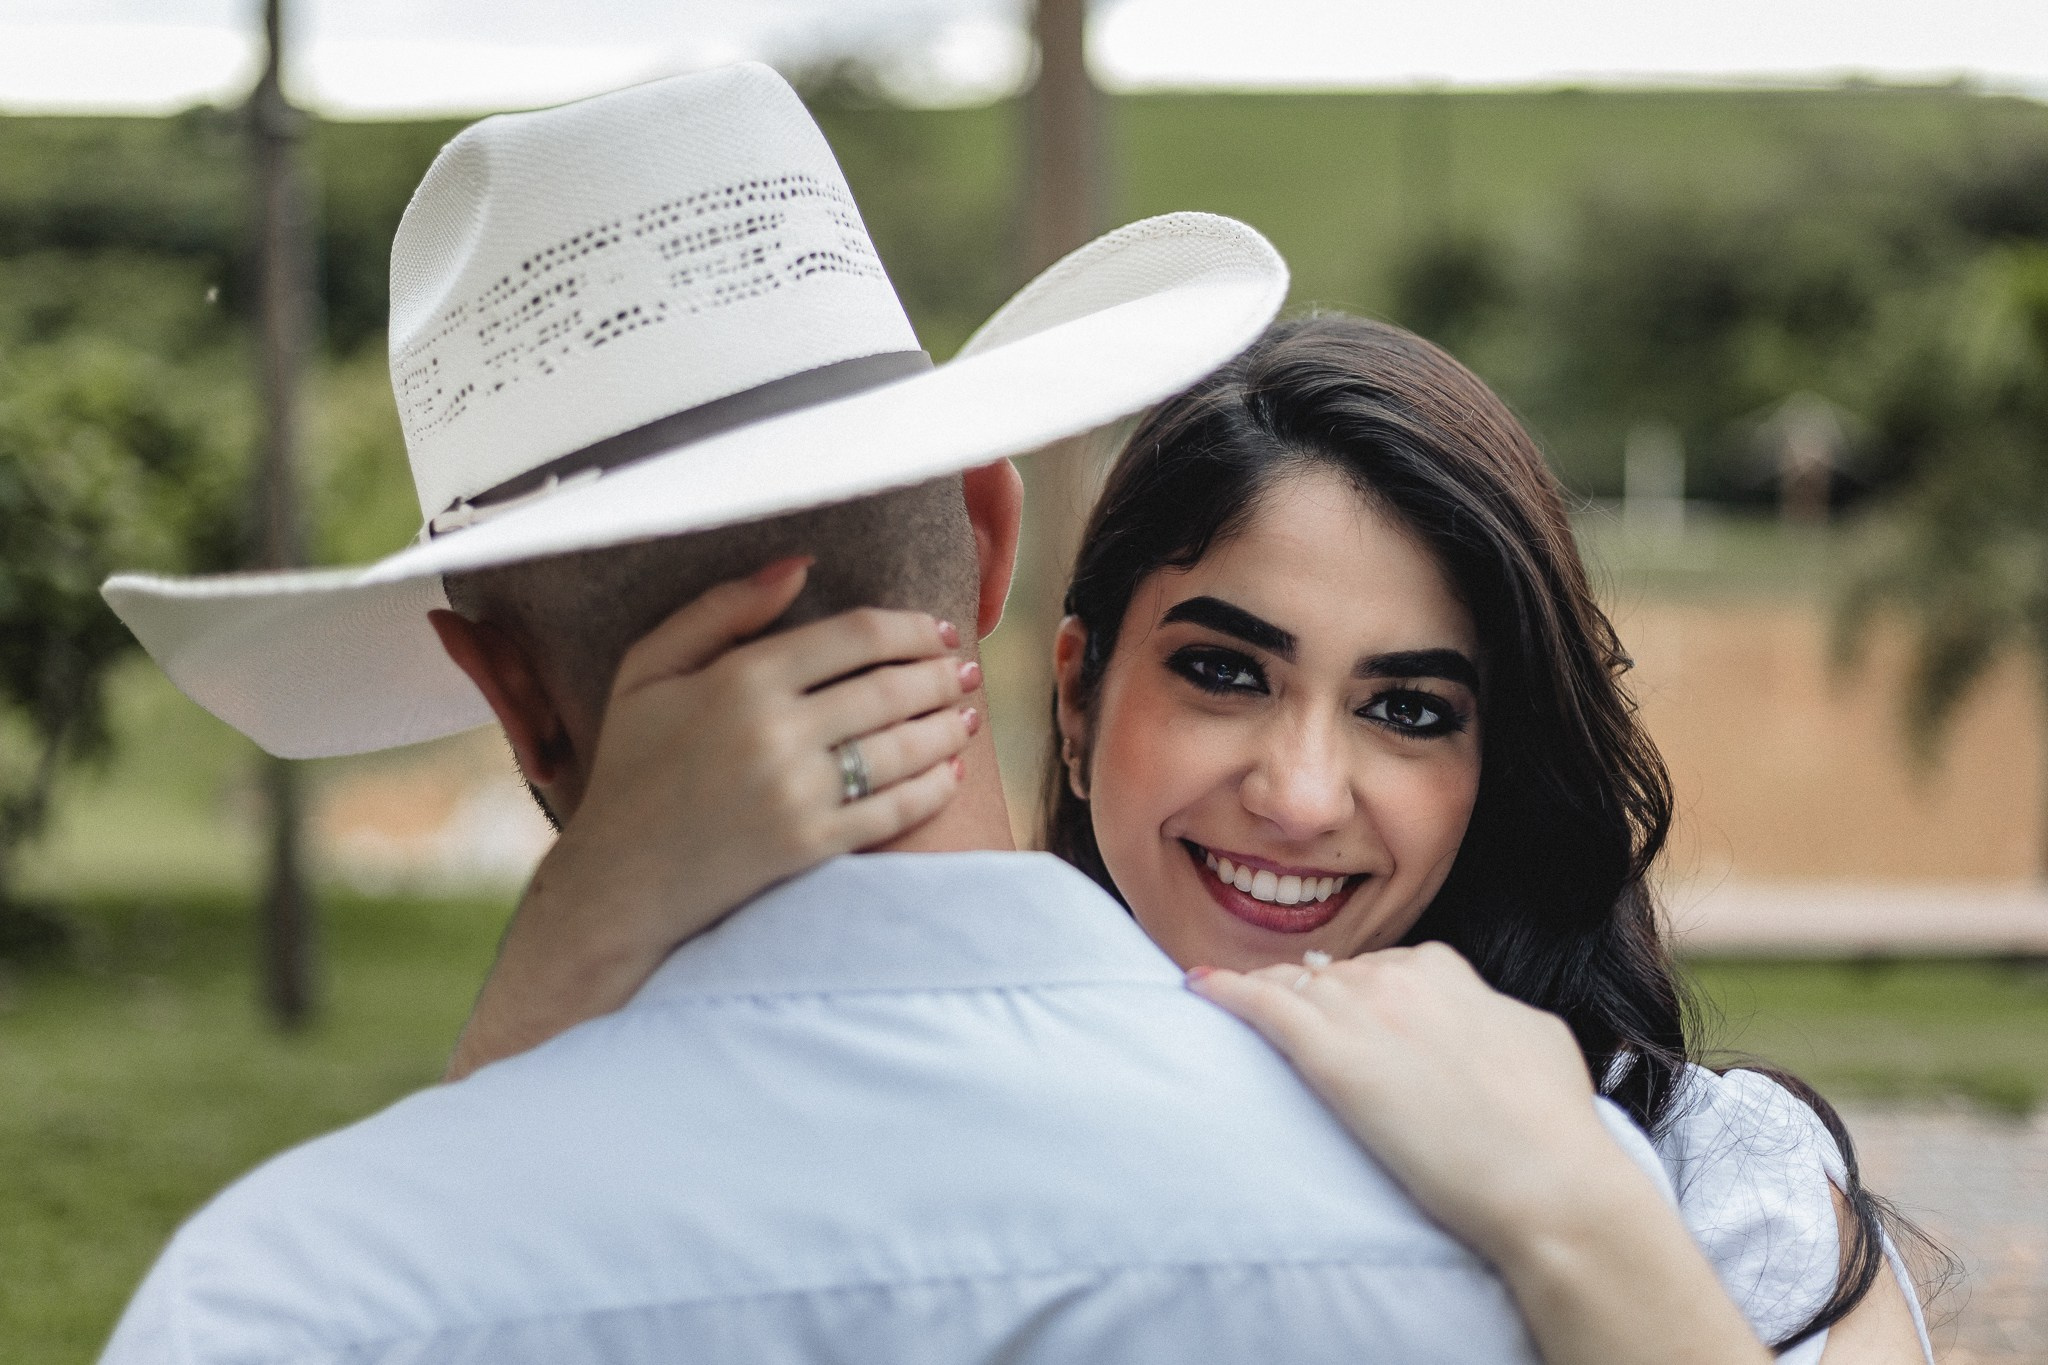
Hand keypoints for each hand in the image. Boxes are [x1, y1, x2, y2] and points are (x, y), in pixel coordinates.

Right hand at [446, 557, 977, 1078]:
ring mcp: (797, 793)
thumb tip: (800, 563)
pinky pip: (895, 810)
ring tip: (967, 715)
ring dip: (948, 727)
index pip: (856, 636)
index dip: (909, 628)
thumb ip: (720, 609)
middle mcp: (776, 732)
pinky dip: (934, 787)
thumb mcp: (648, 670)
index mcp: (740, 678)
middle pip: (890, 689)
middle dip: (939, 675)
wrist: (618, 881)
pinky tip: (951, 772)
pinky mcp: (811, 847)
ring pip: (902, 748)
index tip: (936, 629)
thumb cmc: (633, 766)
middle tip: (964, 670)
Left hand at [1189, 944, 1770, 1364]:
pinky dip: (1225, 991)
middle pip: (1333, 975)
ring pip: (1295, 986)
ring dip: (1267, 993)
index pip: (1386, 965)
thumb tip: (1483, 1014)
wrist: (1545, 1178)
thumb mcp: (1535, 1039)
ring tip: (1236, 1000)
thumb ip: (1494, 1014)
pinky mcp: (1329, 1055)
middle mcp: (1399, 979)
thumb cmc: (1551, 1125)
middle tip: (1285, 1014)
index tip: (1348, 1009)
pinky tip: (1198, 986)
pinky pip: (1262, 1006)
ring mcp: (1362, 1013)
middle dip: (1312, 995)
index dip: (1363, 990)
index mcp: (1449, 971)